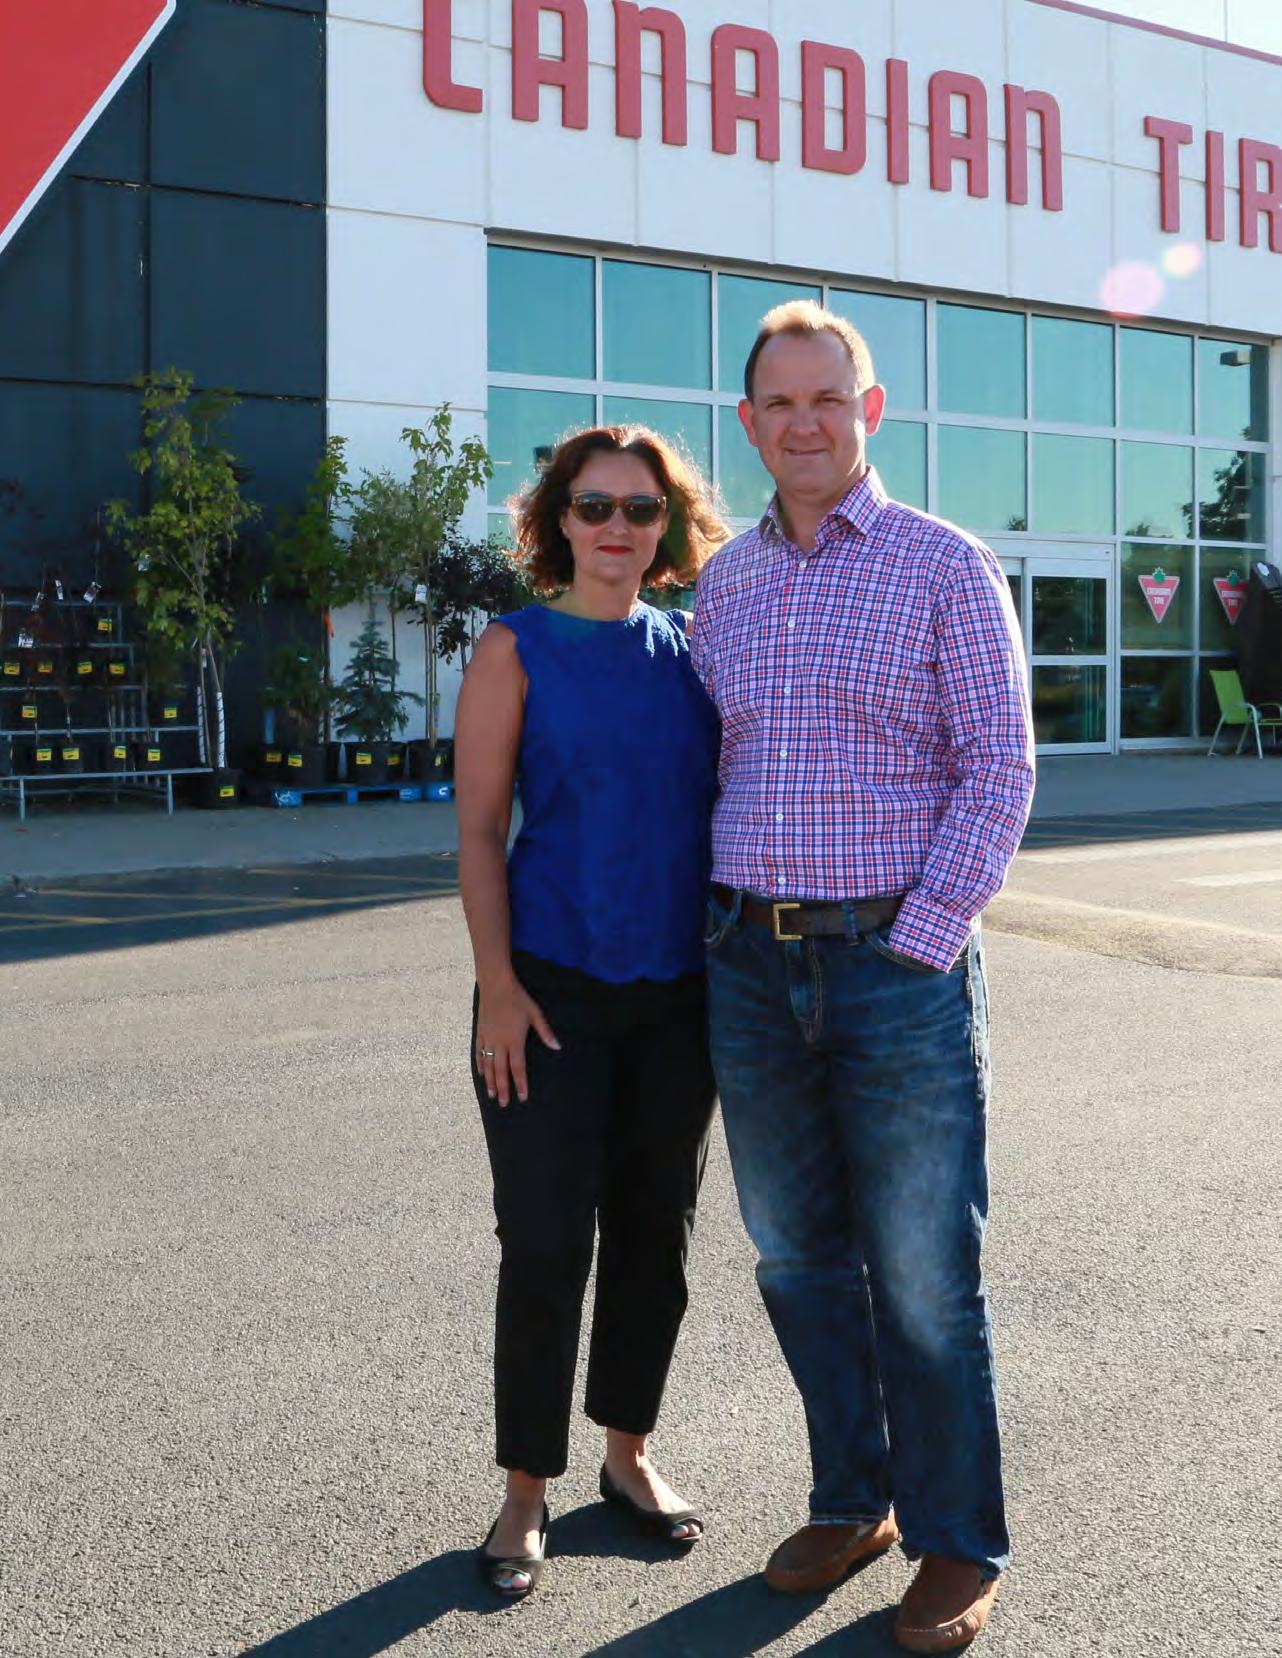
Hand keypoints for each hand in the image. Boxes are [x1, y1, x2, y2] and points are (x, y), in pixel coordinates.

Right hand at [476, 980, 560, 1106]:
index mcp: (515, 1040)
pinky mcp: (480, 1033)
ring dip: (490, 1081)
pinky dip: (480, 1064)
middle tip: (504, 1104)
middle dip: (503, 1088)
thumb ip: (545, 1032)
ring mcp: (488, 1039)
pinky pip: (479, 1053)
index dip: (520, 1083)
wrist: (496, 985)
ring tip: (492, 1095)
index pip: (518, 1068)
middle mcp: (500, 1043)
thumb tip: (557, 1047)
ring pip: (488, 1065)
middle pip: (501, 1071)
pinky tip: (481, 1074)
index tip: (522, 1097)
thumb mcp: (535, 1013)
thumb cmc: (518, 998)